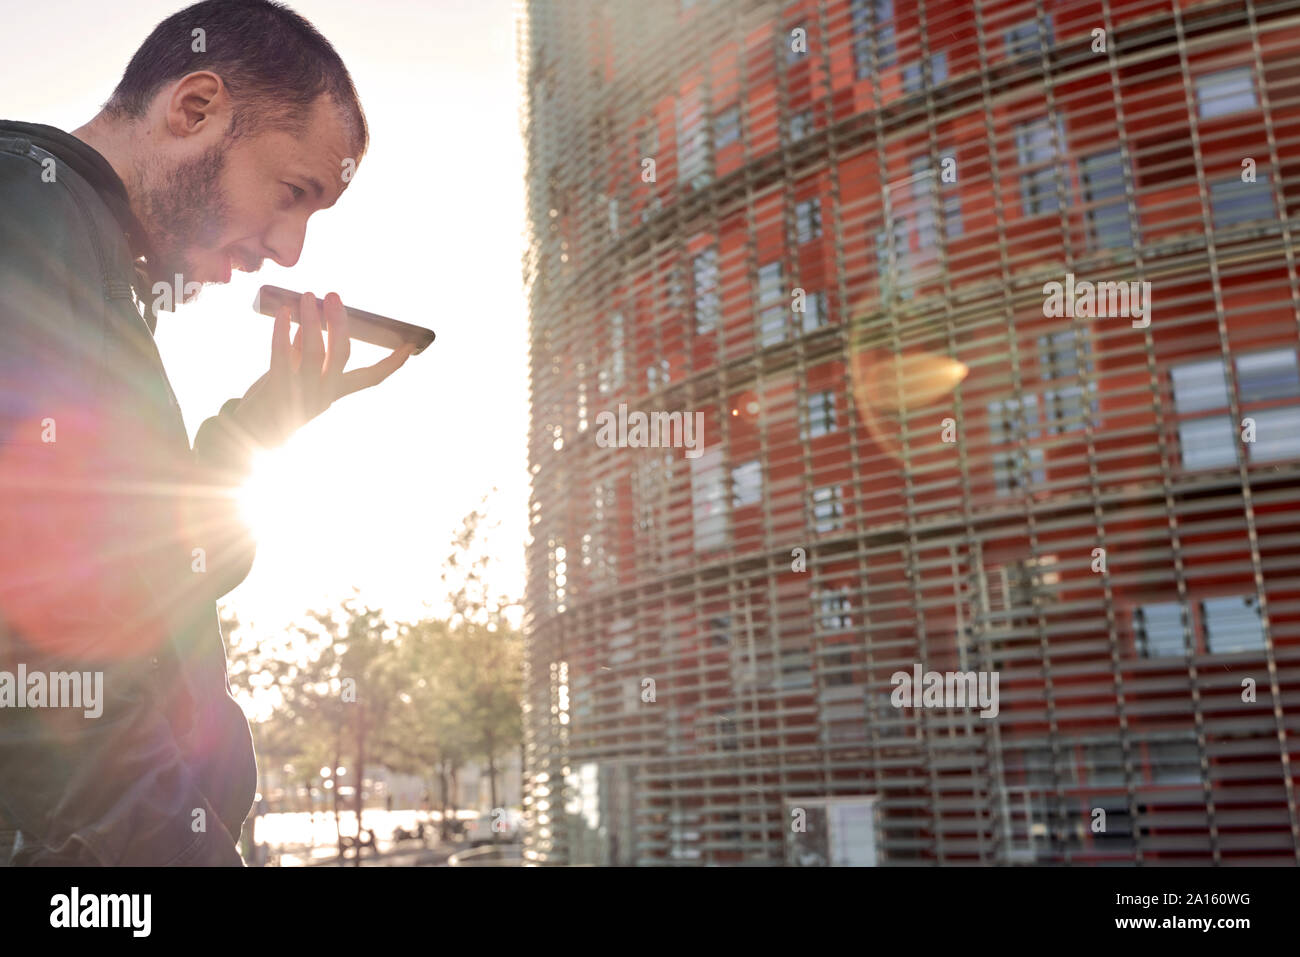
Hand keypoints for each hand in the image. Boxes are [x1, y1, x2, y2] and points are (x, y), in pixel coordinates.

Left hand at [231, 290, 413, 447]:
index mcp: (335, 391)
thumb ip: (302, 353)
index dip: (392, 362)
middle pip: (341, 354)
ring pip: (314, 350)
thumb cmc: (274, 403)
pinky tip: (282, 313)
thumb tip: (304, 324)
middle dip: (340, 322)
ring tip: (307, 296)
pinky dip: (282, 330)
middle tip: (333, 296)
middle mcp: (324, 393)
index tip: (410, 346)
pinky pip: (282, 354)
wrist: (249, 437)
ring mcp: (302, 392)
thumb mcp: (296, 377)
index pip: (371, 378)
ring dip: (312, 319)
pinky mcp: (278, 389)